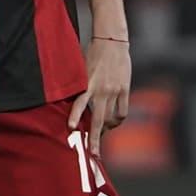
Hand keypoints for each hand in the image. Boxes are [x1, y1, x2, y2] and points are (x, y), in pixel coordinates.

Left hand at [68, 38, 131, 157]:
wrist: (111, 41)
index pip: (80, 104)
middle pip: (98, 119)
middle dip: (95, 138)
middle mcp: (101, 90)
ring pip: (112, 118)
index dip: (75, 117)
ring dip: (107, 128)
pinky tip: (114, 122)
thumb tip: (75, 101)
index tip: (70, 128)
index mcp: (87, 84)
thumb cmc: (92, 54)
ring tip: (102, 134)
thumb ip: (79, 86)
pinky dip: (118, 119)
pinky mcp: (124, 89)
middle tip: (94, 154)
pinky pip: (122, 110)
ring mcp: (114, 91)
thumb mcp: (81, 69)